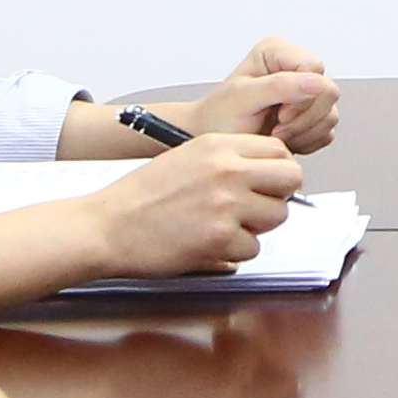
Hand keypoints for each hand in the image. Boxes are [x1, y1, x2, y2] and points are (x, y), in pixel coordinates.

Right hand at [84, 133, 302, 277]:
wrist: (107, 227)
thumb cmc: (141, 197)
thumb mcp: (187, 157)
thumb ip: (228, 160)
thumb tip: (266, 174)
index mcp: (218, 145)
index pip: (279, 151)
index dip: (276, 171)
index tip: (265, 184)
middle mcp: (227, 170)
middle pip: (290, 179)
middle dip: (277, 196)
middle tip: (254, 207)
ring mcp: (226, 204)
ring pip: (277, 216)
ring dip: (256, 227)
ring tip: (224, 227)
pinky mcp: (220, 238)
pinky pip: (252, 248)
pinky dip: (234, 252)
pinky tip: (208, 243)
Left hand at [179, 38, 341, 150]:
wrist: (213, 141)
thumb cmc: (218, 118)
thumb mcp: (243, 98)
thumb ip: (280, 86)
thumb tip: (316, 82)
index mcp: (277, 52)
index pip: (314, 69)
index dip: (301, 96)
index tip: (278, 114)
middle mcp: (294, 68)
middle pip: (328, 91)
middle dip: (303, 118)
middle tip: (276, 128)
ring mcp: (304, 93)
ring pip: (330, 113)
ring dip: (304, 132)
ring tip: (277, 135)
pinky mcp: (310, 115)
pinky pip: (326, 130)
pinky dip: (307, 141)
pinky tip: (285, 140)